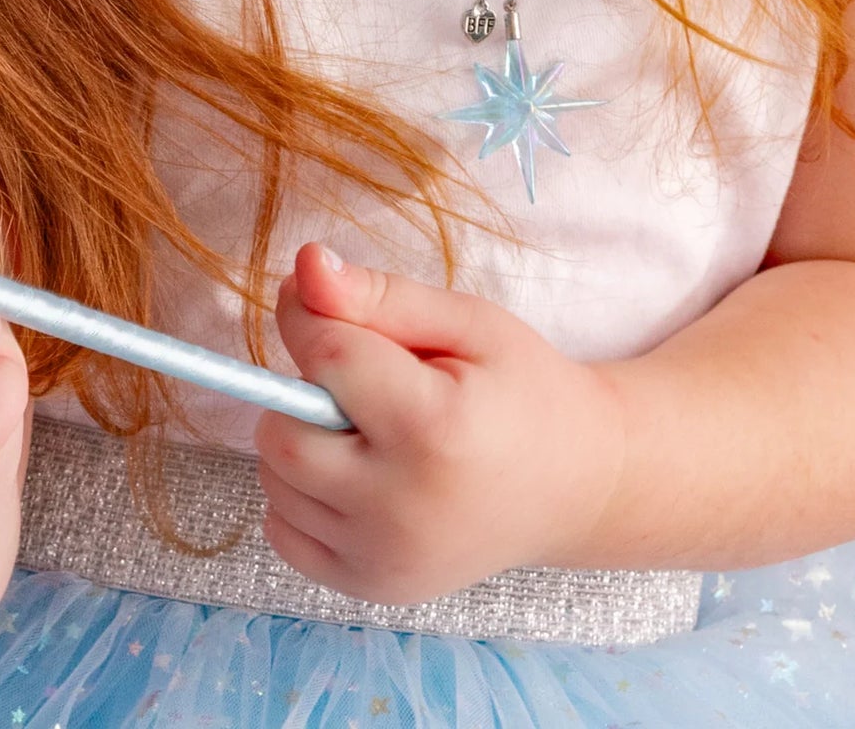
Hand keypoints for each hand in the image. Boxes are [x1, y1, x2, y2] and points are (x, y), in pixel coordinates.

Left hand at [253, 243, 626, 605]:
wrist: (577, 484)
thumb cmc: (524, 389)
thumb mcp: (468, 322)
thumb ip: (380, 295)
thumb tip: (302, 266)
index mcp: (434, 428)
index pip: (326, 357)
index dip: (312, 315)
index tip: (325, 301)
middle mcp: (403, 508)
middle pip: (285, 431)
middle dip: (304, 389)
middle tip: (363, 381)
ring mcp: (386, 558)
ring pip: (277, 482)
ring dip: (300, 440)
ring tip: (366, 428)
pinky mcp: (373, 588)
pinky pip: (284, 532)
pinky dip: (302, 495)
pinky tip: (357, 474)